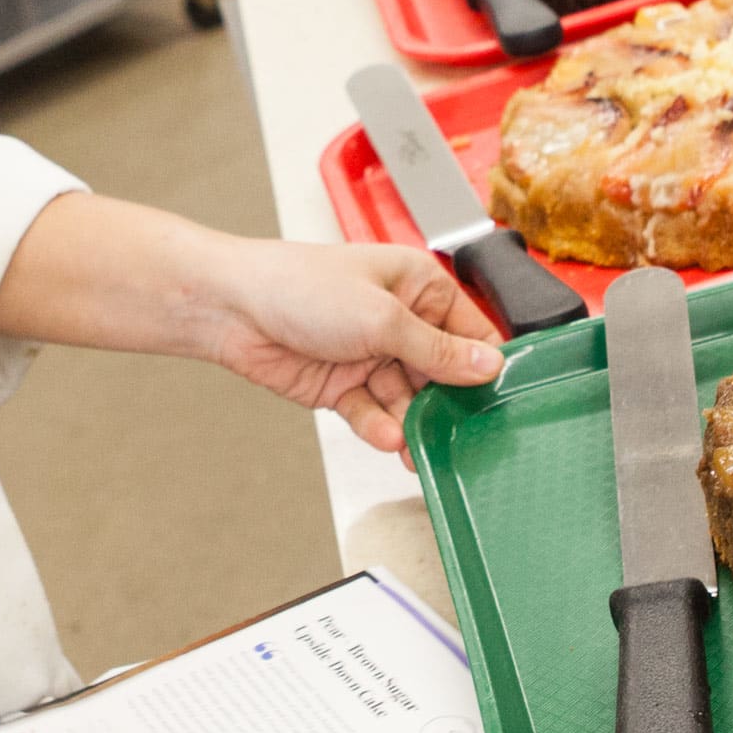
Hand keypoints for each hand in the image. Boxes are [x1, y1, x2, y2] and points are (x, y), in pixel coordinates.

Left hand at [190, 237, 501, 452]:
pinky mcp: (342, 385)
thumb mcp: (382, 317)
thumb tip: (488, 366)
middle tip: (463, 437)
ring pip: (408, 399)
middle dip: (448, 405)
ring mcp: (369, 354)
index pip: (470, 330)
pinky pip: (373, 412)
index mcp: (417, 285)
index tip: (502, 399)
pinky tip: (386, 438)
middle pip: (442, 373)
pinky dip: (379, 426)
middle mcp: (398, 320)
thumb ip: (436, 349)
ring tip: (417, 447)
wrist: (231, 308)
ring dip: (413, 423)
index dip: (485, 365)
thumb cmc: (300, 286)